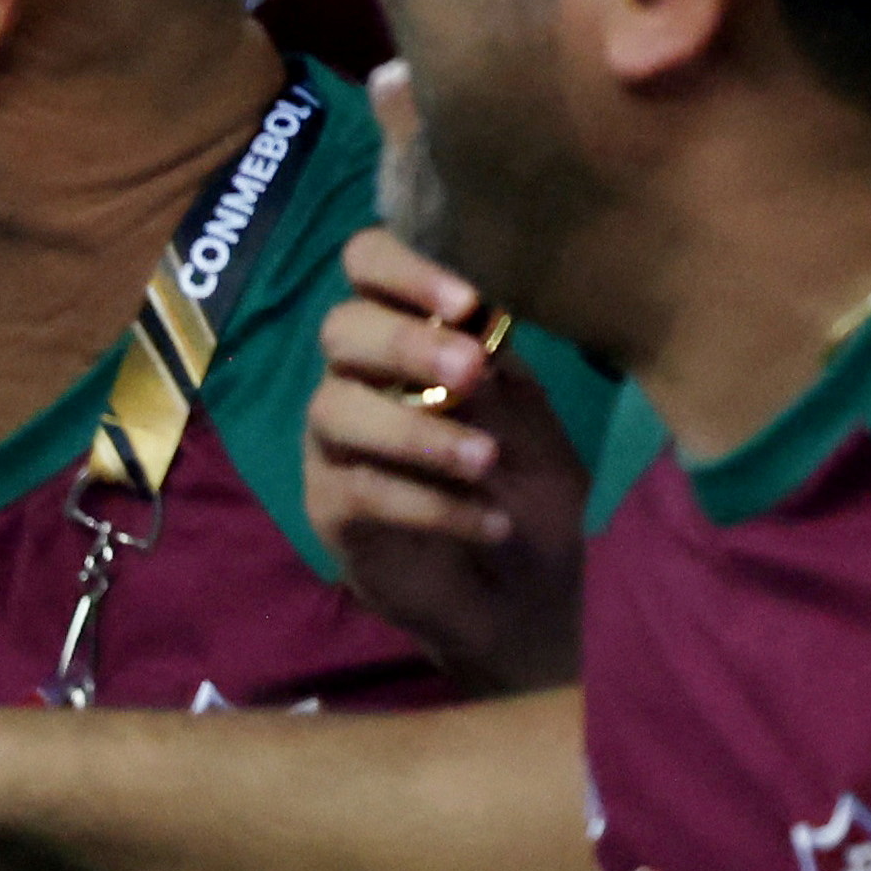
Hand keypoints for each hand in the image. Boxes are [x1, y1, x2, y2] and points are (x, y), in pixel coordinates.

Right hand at [301, 222, 587, 687]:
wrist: (525, 603)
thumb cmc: (531, 497)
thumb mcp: (539, 435)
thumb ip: (504, 385)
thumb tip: (473, 331)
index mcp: (408, 339)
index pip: (369, 266)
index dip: (401, 269)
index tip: (465, 301)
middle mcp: (358, 379)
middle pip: (341, 329)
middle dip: (404, 343)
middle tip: (470, 369)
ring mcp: (335, 445)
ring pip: (337, 408)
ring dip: (416, 430)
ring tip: (486, 461)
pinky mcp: (332, 510)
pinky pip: (361, 491)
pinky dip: (429, 504)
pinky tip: (487, 523)